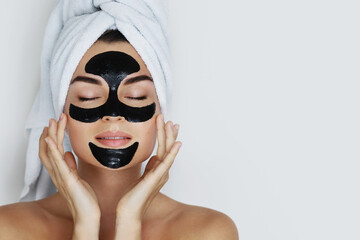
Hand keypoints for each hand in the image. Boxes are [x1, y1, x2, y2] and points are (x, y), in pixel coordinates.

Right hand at [39, 114, 99, 237]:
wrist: (88, 213)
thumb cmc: (84, 197)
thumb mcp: (77, 178)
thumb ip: (71, 166)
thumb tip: (68, 153)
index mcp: (60, 172)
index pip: (51, 151)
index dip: (50, 138)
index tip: (54, 125)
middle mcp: (57, 173)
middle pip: (48, 149)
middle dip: (51, 132)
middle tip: (54, 118)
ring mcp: (60, 176)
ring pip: (51, 152)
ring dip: (51, 136)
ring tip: (52, 123)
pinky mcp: (67, 180)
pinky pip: (56, 163)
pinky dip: (52, 150)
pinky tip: (50, 140)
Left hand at [114, 114, 180, 237]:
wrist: (130, 209)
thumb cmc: (134, 195)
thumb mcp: (143, 176)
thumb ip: (150, 166)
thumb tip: (153, 156)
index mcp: (159, 170)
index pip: (164, 149)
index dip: (167, 136)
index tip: (167, 124)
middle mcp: (163, 171)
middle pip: (168, 147)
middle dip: (169, 132)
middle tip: (170, 119)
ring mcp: (161, 174)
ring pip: (167, 151)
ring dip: (169, 136)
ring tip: (169, 123)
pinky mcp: (157, 177)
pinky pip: (167, 162)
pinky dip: (173, 152)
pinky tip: (177, 143)